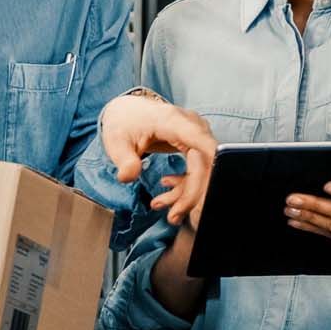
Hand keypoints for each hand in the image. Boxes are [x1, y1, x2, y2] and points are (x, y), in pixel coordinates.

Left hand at [101, 94, 215, 225]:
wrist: (127, 112)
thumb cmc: (123, 124)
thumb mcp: (117, 143)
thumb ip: (124, 160)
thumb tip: (127, 177)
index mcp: (173, 121)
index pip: (202, 143)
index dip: (212, 166)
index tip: (214, 190)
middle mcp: (192, 126)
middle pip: (205, 164)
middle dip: (192, 195)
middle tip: (173, 216)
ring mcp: (196, 135)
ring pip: (204, 170)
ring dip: (187, 195)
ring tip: (161, 207)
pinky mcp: (195, 145)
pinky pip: (199, 170)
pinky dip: (186, 187)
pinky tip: (165, 195)